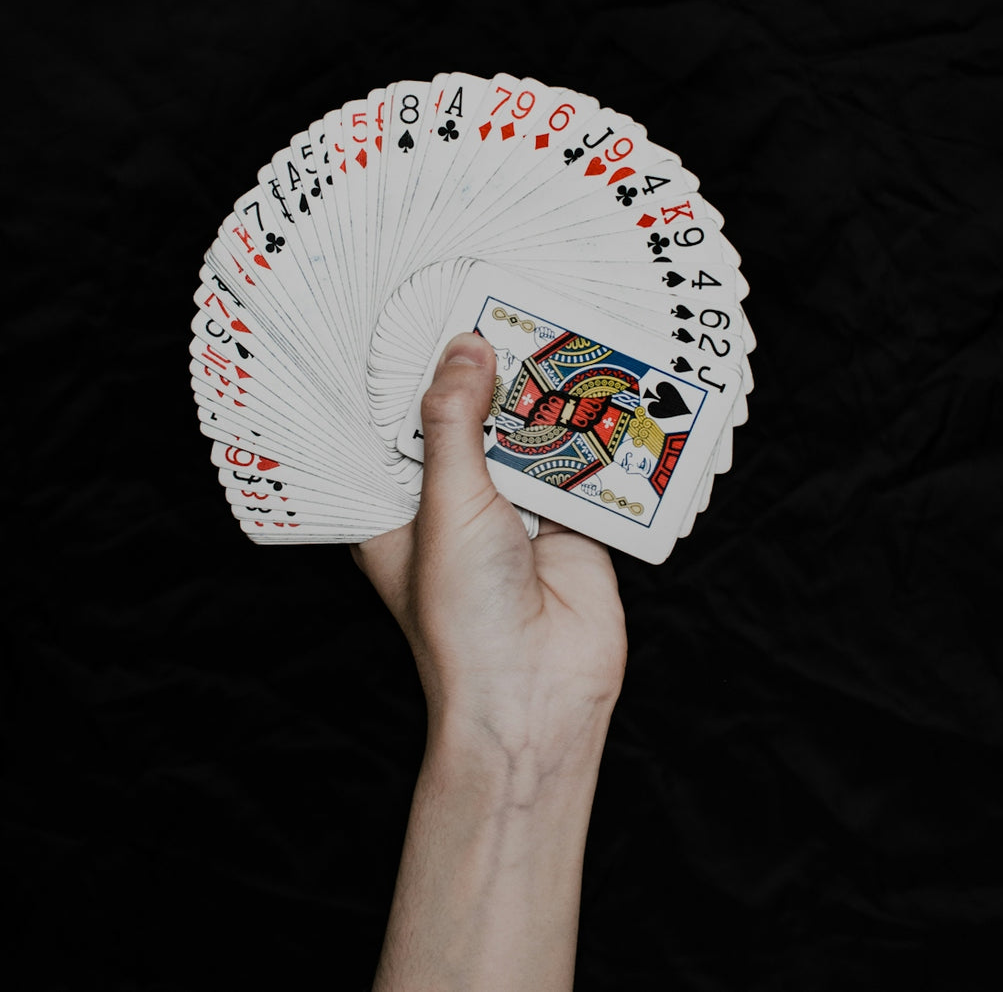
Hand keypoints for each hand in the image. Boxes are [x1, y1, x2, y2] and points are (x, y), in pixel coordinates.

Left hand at [352, 332, 626, 760]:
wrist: (537, 698)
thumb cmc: (464, 617)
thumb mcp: (446, 503)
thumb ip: (455, 421)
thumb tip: (465, 348)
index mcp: (400, 508)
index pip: (399, 426)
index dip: (412, 375)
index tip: (424, 312)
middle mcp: (455, 507)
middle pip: (470, 423)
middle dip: (488, 375)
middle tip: (502, 302)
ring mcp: (515, 516)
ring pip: (529, 439)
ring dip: (546, 399)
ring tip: (556, 327)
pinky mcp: (572, 527)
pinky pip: (583, 468)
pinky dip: (594, 435)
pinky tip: (603, 385)